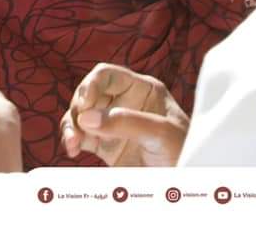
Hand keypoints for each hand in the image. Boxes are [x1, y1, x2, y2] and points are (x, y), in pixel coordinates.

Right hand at [60, 64, 189, 166]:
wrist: (184, 181)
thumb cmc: (181, 149)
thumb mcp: (159, 132)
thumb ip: (126, 122)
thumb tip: (87, 117)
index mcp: (141, 88)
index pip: (108, 74)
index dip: (91, 84)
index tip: (85, 104)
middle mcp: (124, 101)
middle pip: (89, 93)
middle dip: (79, 106)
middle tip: (78, 126)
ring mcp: (113, 123)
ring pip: (81, 114)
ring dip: (71, 125)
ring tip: (73, 143)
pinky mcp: (105, 145)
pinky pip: (80, 136)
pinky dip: (71, 140)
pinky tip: (73, 149)